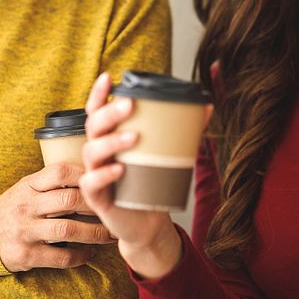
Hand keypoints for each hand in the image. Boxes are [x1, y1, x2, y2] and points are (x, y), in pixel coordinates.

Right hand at [0, 161, 115, 271]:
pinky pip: (60, 256)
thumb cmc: (16, 207)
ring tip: (111, 234)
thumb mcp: (28, 187)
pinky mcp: (25, 255)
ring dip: (95, 233)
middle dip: (98, 205)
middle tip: (116, 209)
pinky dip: (79, 256)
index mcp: (29, 185)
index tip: (109, 178)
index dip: (88, 174)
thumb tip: (95, 168)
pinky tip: (91, 253)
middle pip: (70, 200)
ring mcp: (25, 230)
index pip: (61, 172)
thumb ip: (54, 180)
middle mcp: (26, 205)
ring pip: (68, 229)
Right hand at [78, 72, 183, 280]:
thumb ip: (184, 130)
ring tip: (133, 137)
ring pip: (92, 151)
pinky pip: (91, 183)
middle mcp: (99, 153)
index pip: (98, 111)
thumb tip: (206, 106)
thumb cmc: (153, 181)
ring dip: (110, 141)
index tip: (109, 77)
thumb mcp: (166, 154)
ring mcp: (95, 174)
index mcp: (111, 137)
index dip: (99, 94)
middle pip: (94, 126)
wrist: (148, 222)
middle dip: (109, 113)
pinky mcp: (97, 198)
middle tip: (129, 105)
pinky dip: (103, 174)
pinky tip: (120, 169)